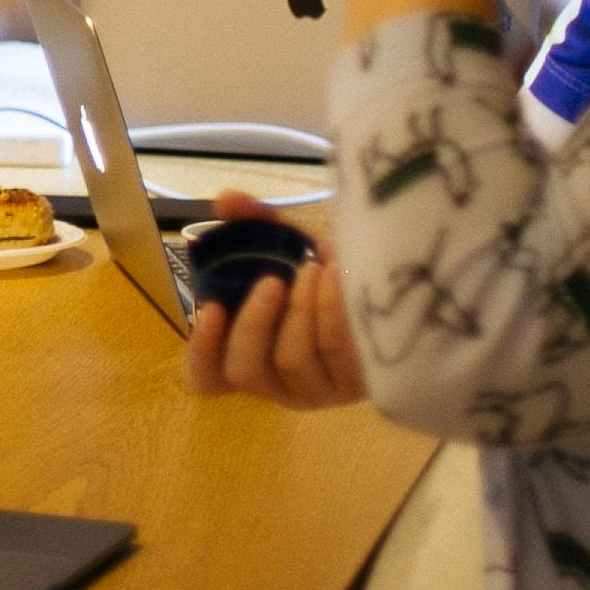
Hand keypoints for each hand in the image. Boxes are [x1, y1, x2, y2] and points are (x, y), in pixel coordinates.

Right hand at [182, 193, 367, 408]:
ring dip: (300, 311)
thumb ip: (255, 223)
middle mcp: (276, 384)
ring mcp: (315, 391)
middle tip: (274, 279)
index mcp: (249, 356)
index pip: (207, 377)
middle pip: (245, 370)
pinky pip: (336, 354)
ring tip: (315, 270)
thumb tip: (225, 198)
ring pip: (291, 361)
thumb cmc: (325, 276)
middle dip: (255, 322)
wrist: (388, 287)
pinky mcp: (353, 387)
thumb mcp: (288, 248)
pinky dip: (333, 311)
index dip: (201, 349)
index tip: (212, 306)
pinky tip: (340, 277)